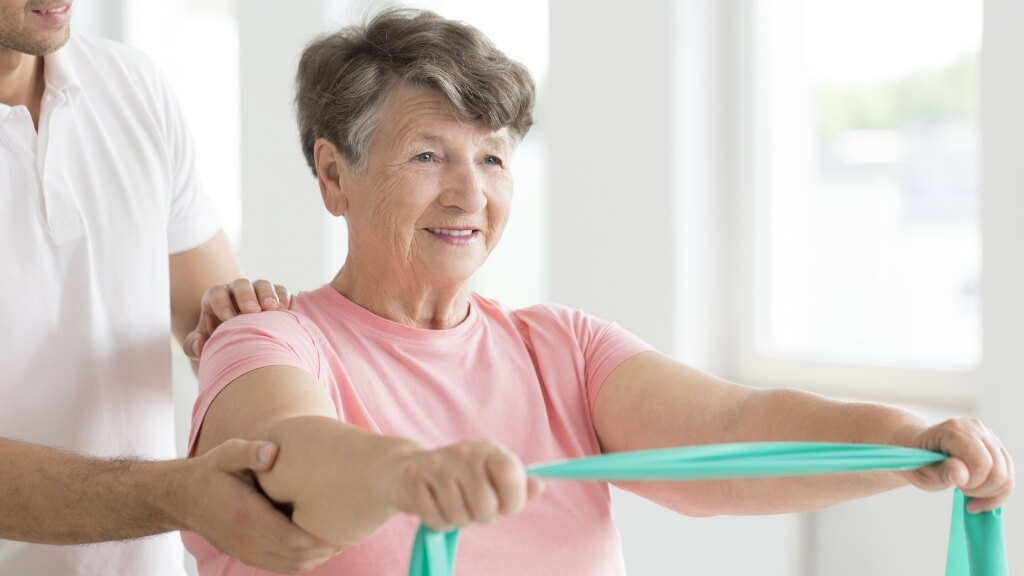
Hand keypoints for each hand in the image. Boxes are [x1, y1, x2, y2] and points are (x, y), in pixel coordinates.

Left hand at [183, 278, 290, 359]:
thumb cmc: (218, 343)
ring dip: (268, 294)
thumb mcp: (200, 347)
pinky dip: (283, 297)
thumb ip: (192, 346)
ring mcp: (257, 293)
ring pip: (262, 285)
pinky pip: (280, 290)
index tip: (228, 318)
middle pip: (241, 284)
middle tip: (252, 310)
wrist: (240, 344)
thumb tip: (199, 344)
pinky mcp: (275, 297)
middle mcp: (237, 292)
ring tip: (273, 308)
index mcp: (216, 299)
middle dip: (246, 296)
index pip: (217, 293)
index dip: (222, 303)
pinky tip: (285, 309)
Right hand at [183, 439, 338, 572]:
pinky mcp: (245, 555)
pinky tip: (316, 552)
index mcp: (246, 515)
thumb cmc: (212, 472)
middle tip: (347, 537)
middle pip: (293, 556)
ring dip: (314, 560)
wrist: (184, 497)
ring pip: (287, 566)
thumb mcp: (227, 454)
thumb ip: (249, 452)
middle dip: (322, 551)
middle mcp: (246, 539)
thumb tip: (272, 452)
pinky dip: (299, 564)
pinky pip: (277, 567)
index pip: (289, 537)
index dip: (316, 538)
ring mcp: (245, 550)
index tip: (340, 530)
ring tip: (336, 545)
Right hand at [390, 441, 544, 530]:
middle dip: (482, 516)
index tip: (505, 504)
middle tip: (474, 508)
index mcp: (488, 450)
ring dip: (458, 520)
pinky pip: (435, 518)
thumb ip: (518, 485)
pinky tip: (435, 508)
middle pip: (485, 504)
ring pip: (459, 515)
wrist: (409, 469)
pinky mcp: (412, 480)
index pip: (510, 474)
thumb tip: (539, 486)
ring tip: (453, 506)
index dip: (512, 500)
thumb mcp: (491, 477)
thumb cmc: (460, 479)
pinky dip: (438, 522)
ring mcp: (436, 465)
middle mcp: (463, 453)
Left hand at [902, 418, 1014, 512]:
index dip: (973, 483)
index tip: (956, 487)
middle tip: (961, 490)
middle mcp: (975, 428)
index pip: (981, 463)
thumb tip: (963, 476)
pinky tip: (978, 496)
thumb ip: (942, 473)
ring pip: (1007, 475)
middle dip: (982, 490)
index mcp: (954, 430)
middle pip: (999, 471)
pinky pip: (1008, 476)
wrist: (918, 447)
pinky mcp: (995, 447)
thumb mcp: (921, 471)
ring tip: (967, 492)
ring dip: (990, 493)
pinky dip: (996, 492)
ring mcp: (988, 436)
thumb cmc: (918, 460)